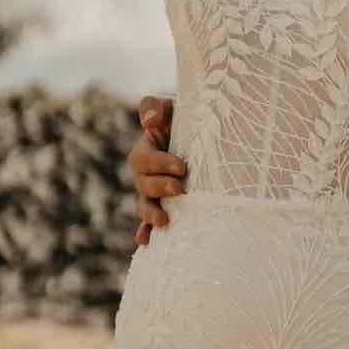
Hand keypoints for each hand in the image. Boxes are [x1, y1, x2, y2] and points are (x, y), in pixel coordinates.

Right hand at [128, 95, 186, 245]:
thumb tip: (150, 121)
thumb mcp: (171, 108)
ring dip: (151, 215)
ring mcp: (153, 193)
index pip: (144, 160)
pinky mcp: (164, 206)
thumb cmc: (188, 118)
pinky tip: (147, 241)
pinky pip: (149, 222)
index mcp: (146, 150)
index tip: (182, 167)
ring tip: (164, 220)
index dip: (160, 164)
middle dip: (160, 188)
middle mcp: (146, 174)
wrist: (205, 135)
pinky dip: (146, 231)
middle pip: (143, 185)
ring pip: (144, 206)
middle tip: (180, 189)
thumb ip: (154, 107)